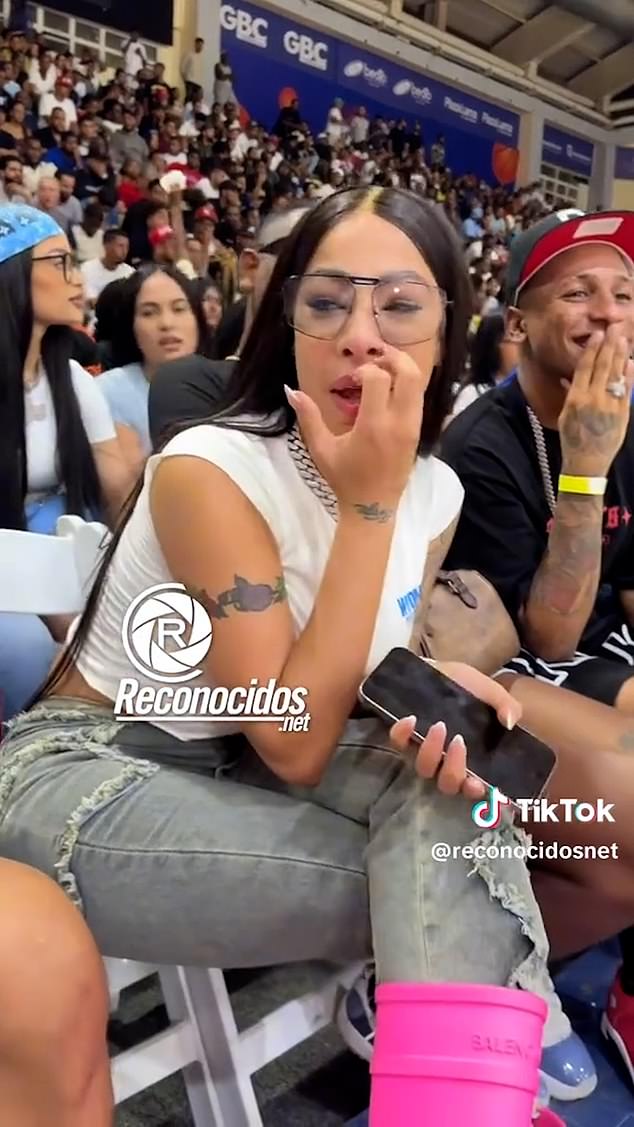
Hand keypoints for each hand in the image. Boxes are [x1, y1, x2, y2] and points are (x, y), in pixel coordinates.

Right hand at [286, 349, 424, 512]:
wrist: (372, 507)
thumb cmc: (345, 479)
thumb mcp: (322, 449)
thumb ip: (308, 417)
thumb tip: (290, 391)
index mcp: (373, 426)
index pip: (379, 378)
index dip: (364, 370)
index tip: (351, 381)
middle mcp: (398, 423)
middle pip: (410, 373)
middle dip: (393, 358)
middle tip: (375, 360)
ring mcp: (412, 427)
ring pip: (419, 384)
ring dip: (402, 370)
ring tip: (382, 371)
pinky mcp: (418, 433)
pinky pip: (418, 399)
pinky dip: (406, 387)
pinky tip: (388, 391)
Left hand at [388, 660, 521, 798]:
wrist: (437, 667)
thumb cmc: (466, 686)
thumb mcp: (489, 691)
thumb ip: (505, 704)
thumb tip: (510, 721)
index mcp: (472, 758)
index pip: (473, 788)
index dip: (474, 792)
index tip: (477, 784)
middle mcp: (446, 762)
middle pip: (447, 784)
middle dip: (453, 768)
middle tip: (459, 741)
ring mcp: (423, 752)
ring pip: (423, 768)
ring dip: (431, 752)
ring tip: (439, 726)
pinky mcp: (403, 738)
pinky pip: (398, 745)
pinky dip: (402, 735)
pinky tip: (411, 719)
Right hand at [559, 325, 633, 476]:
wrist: (587, 464)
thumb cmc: (573, 440)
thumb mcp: (566, 416)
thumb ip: (571, 394)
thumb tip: (571, 377)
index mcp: (576, 399)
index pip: (585, 367)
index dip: (593, 349)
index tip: (598, 335)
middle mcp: (593, 399)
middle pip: (603, 366)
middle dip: (610, 345)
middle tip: (615, 329)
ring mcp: (610, 405)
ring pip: (617, 374)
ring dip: (621, 355)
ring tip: (623, 340)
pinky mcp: (622, 413)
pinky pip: (627, 389)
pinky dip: (629, 374)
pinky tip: (630, 362)